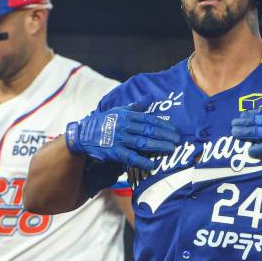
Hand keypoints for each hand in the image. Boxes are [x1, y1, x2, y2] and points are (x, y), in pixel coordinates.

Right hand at [65, 98, 179, 169]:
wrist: (83, 134)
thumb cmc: (105, 121)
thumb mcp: (120, 110)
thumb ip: (137, 106)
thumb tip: (150, 97)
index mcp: (128, 116)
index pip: (150, 120)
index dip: (164, 125)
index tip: (175, 130)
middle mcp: (125, 126)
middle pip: (149, 131)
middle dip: (165, 136)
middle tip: (177, 140)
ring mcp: (120, 139)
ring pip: (142, 143)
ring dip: (158, 146)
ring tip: (170, 149)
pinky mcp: (114, 152)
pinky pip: (130, 157)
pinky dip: (142, 161)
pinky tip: (152, 163)